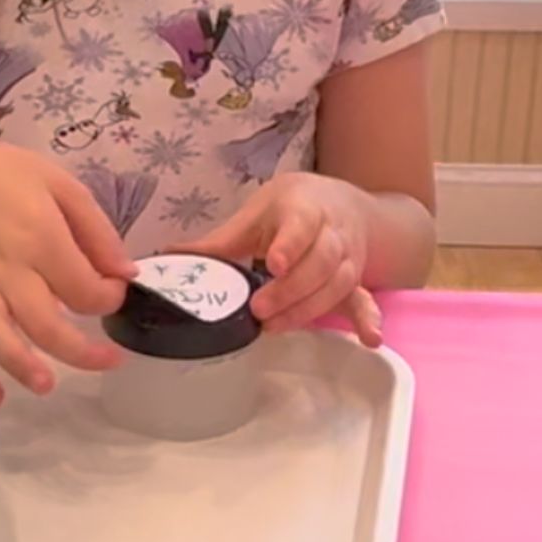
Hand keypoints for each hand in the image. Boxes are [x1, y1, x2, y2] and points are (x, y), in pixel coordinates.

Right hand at [0, 131, 135, 407]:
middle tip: (111, 359)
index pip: (83, 288)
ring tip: (47, 386)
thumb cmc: (5, 175)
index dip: (108, 298)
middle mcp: (8, 268)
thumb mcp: (60, 183)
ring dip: (22, 367)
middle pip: (45, 324)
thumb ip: (97, 229)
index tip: (113, 288)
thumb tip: (126, 273)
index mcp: (40, 236)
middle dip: (82, 350)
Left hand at [180, 172, 381, 346]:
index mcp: (303, 207)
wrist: (340, 201)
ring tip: (275, 327)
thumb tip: (170, 254)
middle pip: (318, 262)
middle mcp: (332, 232)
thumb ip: (221, 240)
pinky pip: (363, 299)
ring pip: (335, 284)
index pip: (300, 225)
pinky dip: (367, 319)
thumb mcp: (257, 213)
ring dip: (308, 309)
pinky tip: (370, 339)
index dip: (289, 244)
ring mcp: (346, 258)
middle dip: (290, 288)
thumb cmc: (292, 207)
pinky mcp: (354, 280)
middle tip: (259, 309)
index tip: (272, 263)